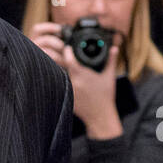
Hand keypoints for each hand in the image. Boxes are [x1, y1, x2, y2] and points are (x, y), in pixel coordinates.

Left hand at [27, 23, 122, 138]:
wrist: (100, 116)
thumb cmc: (106, 97)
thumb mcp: (109, 77)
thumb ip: (111, 60)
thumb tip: (114, 48)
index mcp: (83, 74)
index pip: (69, 58)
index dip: (66, 50)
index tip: (67, 47)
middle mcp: (73, 81)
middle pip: (57, 63)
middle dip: (54, 54)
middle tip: (53, 49)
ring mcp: (68, 89)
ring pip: (54, 73)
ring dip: (51, 65)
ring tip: (48, 58)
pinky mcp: (65, 95)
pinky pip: (56, 84)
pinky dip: (53, 77)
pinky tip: (50, 73)